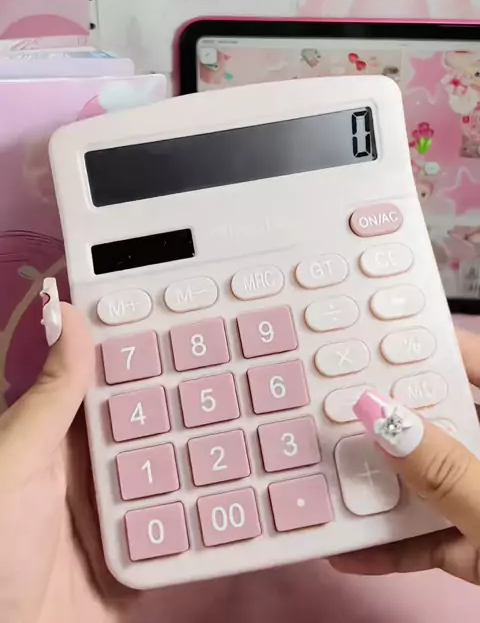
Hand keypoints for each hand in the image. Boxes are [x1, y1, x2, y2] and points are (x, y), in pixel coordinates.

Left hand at [0, 301, 235, 622]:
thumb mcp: (16, 462)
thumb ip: (52, 398)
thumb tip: (70, 313)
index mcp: (62, 438)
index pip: (117, 382)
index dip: (154, 352)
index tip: (200, 323)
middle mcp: (94, 472)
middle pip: (158, 428)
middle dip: (198, 406)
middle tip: (249, 376)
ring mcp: (119, 519)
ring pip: (179, 480)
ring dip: (213, 464)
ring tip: (261, 431)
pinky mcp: (137, 565)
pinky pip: (184, 538)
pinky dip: (212, 523)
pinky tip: (246, 501)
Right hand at [330, 328, 479, 584]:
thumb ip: (444, 469)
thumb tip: (380, 415)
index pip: (475, 364)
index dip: (427, 347)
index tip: (372, 342)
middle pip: (442, 425)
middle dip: (387, 423)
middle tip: (331, 410)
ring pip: (431, 484)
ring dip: (381, 491)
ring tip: (329, 480)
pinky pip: (433, 539)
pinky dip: (396, 547)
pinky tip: (353, 552)